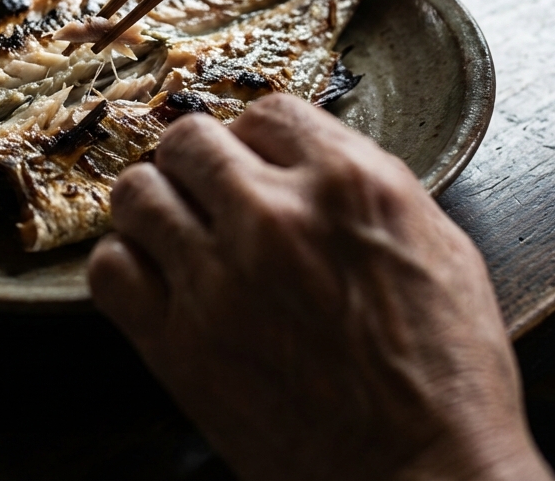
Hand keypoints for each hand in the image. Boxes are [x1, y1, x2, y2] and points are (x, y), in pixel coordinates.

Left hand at [89, 95, 553, 480]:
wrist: (421, 477)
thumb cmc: (446, 375)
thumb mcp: (440, 248)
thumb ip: (367, 187)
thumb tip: (310, 157)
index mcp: (349, 186)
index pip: (267, 111)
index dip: (257, 134)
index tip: (255, 157)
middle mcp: (275, 218)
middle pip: (188, 139)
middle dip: (196, 159)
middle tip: (207, 187)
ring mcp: (217, 280)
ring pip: (136, 193)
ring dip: (154, 202)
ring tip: (175, 227)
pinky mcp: (178, 344)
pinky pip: (108, 268)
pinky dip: (124, 263)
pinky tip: (153, 277)